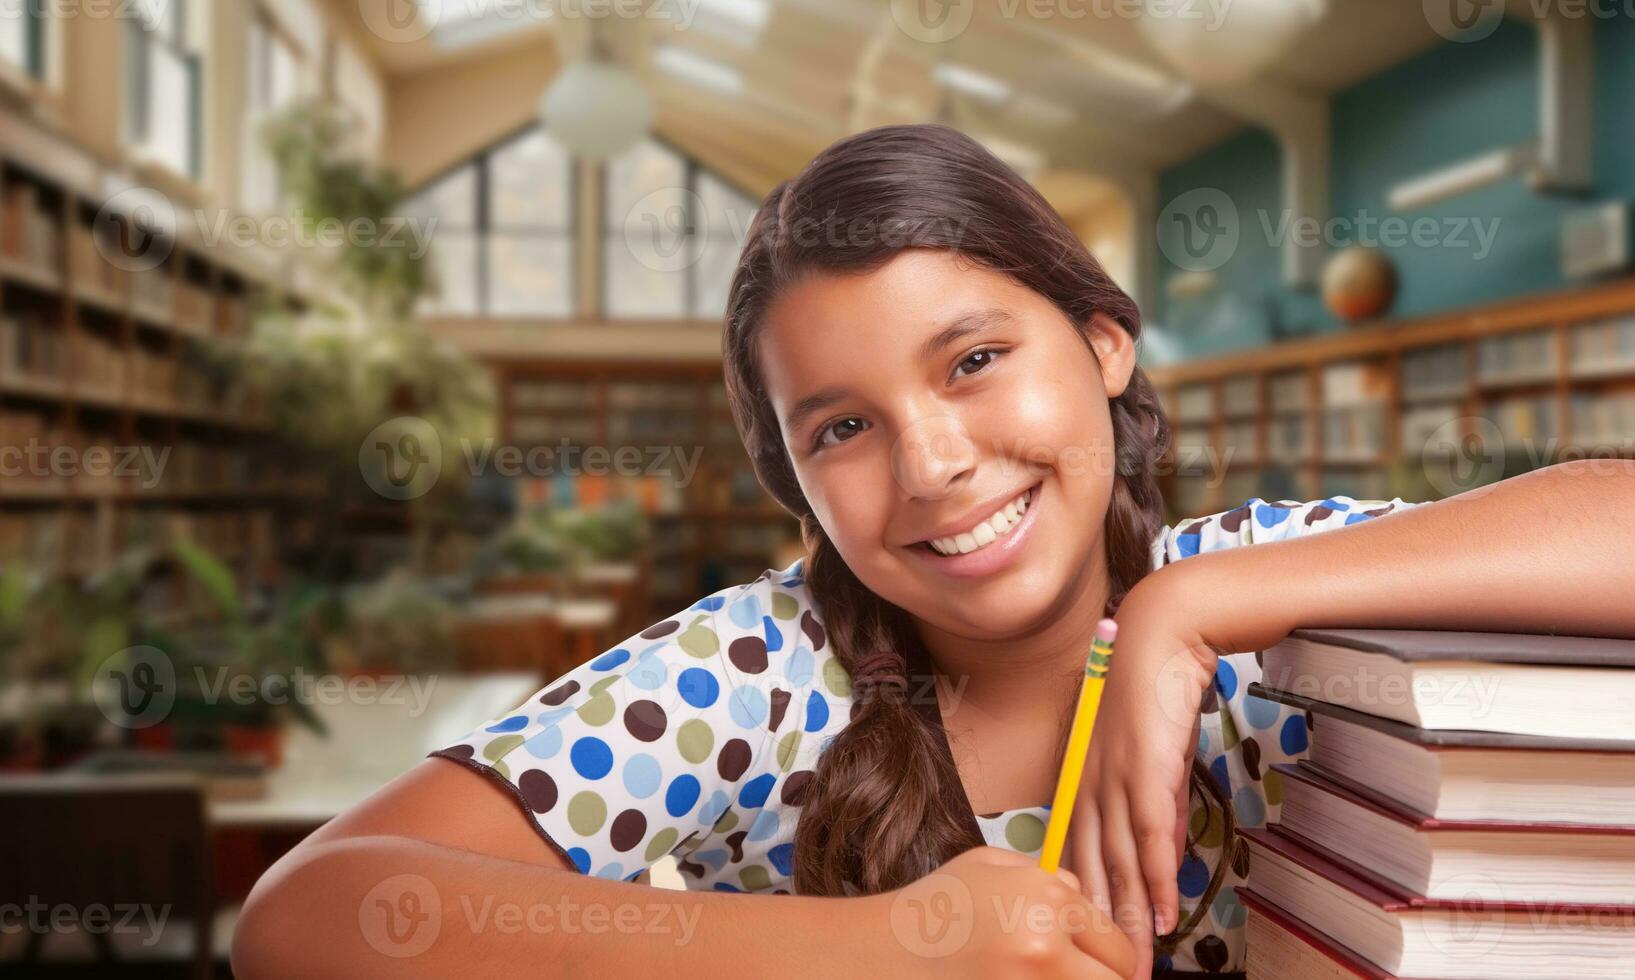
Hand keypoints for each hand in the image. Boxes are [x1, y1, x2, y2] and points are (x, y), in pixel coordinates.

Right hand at [868, 846, 1135, 978]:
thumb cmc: (938, 906)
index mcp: (1048, 901)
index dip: (1113, 958)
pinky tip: (1017, 978)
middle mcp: (1046, 948)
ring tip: (1044, 970)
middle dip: (1106, 978)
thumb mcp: (992, 864)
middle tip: (1084, 972)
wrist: (888, 951)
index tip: (1104, 965)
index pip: (1118, 946)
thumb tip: (1081, 897)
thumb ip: (1048, 877)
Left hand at [1065, 579, 1217, 976]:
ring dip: (1128, 918)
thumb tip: (1164, 854)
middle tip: (1109, 967)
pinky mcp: (1145, 772)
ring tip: (1135, 960)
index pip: (1077, 851)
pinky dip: (1157, 882)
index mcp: (1084, 777)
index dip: (1083, 900)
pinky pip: (1149, 839)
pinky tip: (1162, 916)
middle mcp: (1090, 782)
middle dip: (1099, 926)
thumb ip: (1157, 807)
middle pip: (1091, 870)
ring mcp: (1115, 778)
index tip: (1088, 938)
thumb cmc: (1156, 687)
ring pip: (1117, 865)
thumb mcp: (1156, 758)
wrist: (1163, 634)